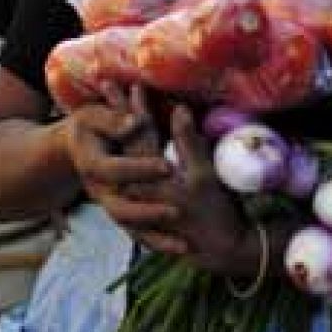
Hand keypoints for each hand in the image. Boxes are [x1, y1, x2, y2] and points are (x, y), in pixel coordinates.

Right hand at [59, 87, 176, 245]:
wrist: (74, 147)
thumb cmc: (88, 127)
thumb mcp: (93, 116)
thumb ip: (113, 119)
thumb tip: (134, 122)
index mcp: (92, 166)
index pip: (115, 171)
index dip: (140, 169)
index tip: (168, 167)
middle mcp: (99, 191)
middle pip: (120, 210)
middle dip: (149, 212)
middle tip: (177, 212)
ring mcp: (110, 205)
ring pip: (131, 228)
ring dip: (156, 239)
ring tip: (184, 246)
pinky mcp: (122, 213)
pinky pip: (139, 233)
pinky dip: (158, 243)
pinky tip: (181, 250)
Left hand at [123, 100, 252, 273]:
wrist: (221, 248)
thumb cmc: (217, 210)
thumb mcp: (205, 174)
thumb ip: (188, 141)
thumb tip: (178, 107)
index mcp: (152, 174)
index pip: (138, 133)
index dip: (134, 106)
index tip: (129, 83)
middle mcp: (140, 185)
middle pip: (125, 143)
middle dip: (120, 114)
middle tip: (109, 87)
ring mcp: (142, 197)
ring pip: (126, 158)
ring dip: (122, 133)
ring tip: (114, 110)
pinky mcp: (147, 208)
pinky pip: (132, 176)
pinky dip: (129, 157)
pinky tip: (127, 144)